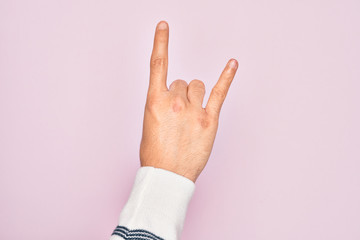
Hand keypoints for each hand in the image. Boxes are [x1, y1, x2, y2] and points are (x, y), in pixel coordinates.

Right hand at [139, 20, 237, 182]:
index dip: (161, 42)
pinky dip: (226, 77)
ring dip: (196, 96)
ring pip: (198, 86)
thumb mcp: (150, 124)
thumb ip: (162, 105)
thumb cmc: (155, 153)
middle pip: (183, 82)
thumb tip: (175, 98)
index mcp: (154, 101)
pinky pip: (219, 93)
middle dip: (181, 95)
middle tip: (179, 117)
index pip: (158, 64)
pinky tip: (232, 64)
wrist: (166, 177)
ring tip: (192, 116)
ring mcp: (194, 110)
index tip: (164, 26)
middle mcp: (175, 101)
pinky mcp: (209, 120)